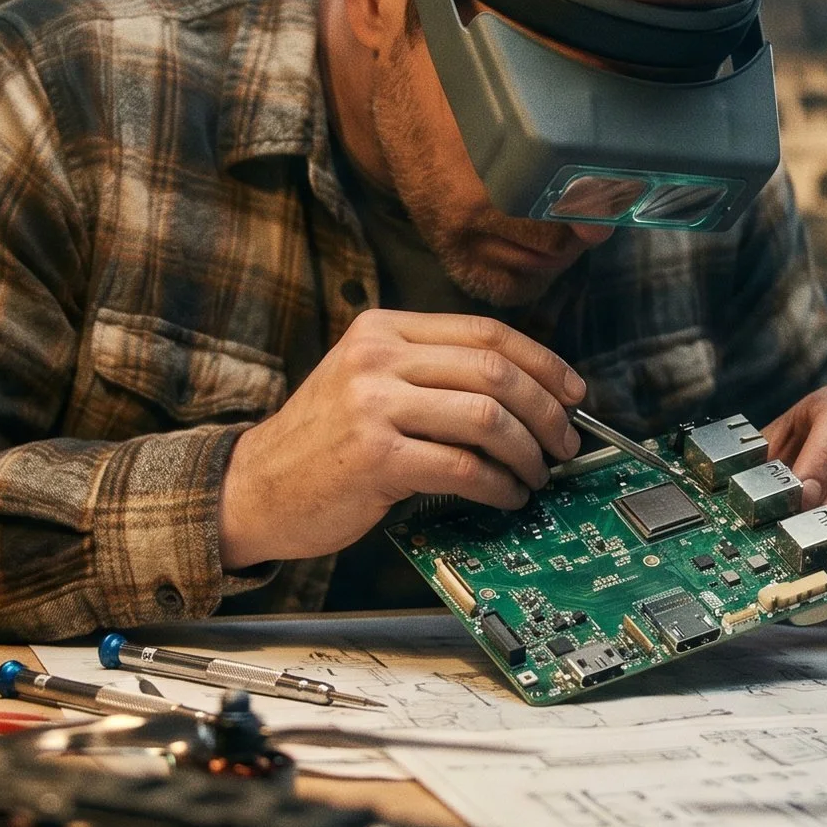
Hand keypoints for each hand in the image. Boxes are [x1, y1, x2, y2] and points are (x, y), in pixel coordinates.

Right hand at [219, 310, 584, 568]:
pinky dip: (499, 485)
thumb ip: (429, 372)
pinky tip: (506, 496)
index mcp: (382, 329)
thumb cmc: (321, 444)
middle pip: (495, 370)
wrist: (253, 489)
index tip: (574, 392)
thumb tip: (525, 390)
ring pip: (486, 417)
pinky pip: (463, 467)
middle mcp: (377, 357)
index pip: (485, 332)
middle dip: (546, 410)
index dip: (543, 362)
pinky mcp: (375, 457)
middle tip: (566, 442)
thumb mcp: (366, 381)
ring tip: (537, 474)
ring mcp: (373, 405)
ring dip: (528, 452)